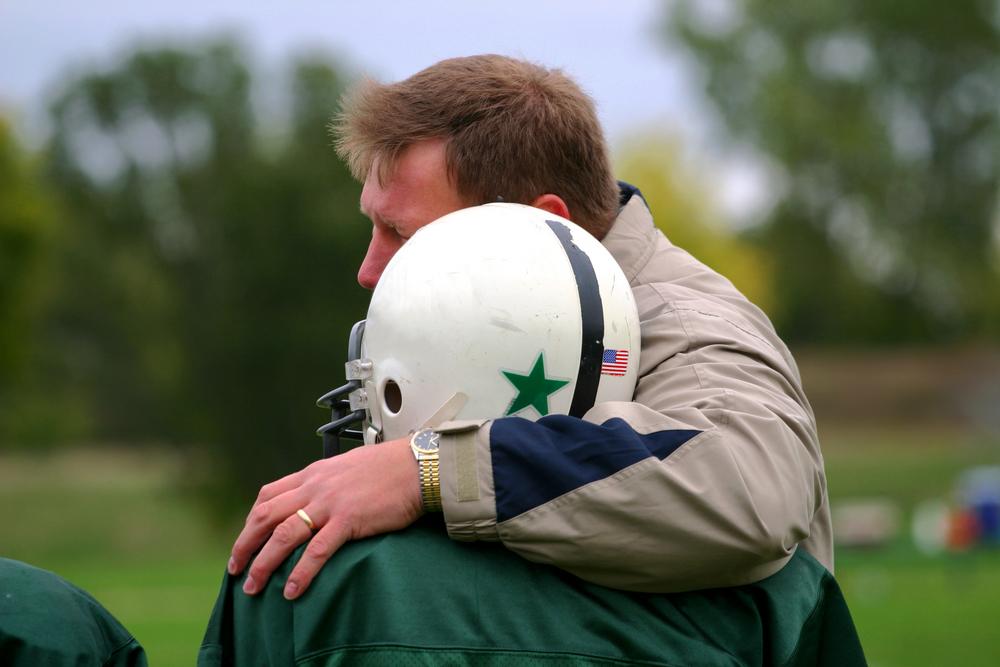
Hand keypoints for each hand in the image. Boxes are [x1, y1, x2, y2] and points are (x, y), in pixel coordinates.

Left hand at [227, 437, 421, 599]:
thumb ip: (327, 483)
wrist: (416, 466)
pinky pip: (318, 550)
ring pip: (284, 535)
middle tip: (236, 569)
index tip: (246, 540)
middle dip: (245, 545)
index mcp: (313, 474)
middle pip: (265, 516)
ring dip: (263, 563)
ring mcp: (330, 503)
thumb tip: (317, 501)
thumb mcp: (347, 468)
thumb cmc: (389, 468)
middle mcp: (315, 487)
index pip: (268, 495)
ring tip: (254, 587)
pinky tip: (293, 591)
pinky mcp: (349, 520)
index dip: (251, 520)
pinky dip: (301, 572)